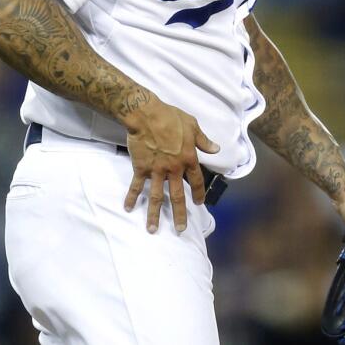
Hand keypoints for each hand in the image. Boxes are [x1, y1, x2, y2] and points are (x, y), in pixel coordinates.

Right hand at [121, 89, 219, 233]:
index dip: (198, 193)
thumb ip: (204, 140)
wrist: (146, 115)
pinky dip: (131, 197)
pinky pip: (136, 186)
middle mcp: (173, 169)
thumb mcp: (193, 125)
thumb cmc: (171, 117)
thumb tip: (216, 149)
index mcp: (188, 159)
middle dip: (179, 214)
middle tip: (181, 229)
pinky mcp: (141, 168)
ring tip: (153, 230)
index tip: (199, 203)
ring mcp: (156, 171)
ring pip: (156, 197)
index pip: (196, 181)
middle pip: (177, 196)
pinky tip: (128, 208)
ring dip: (154, 214)